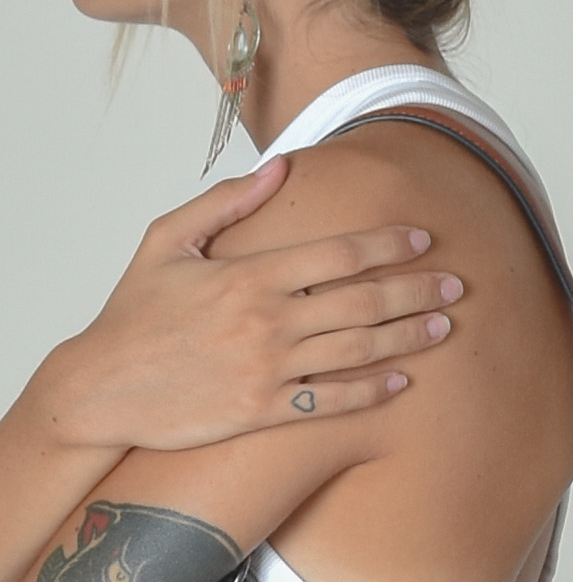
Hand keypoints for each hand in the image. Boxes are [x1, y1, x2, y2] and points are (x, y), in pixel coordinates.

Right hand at [35, 155, 463, 451]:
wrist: (105, 386)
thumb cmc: (135, 312)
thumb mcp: (168, 239)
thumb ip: (227, 202)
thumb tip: (280, 168)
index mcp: (249, 276)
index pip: (336, 255)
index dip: (386, 247)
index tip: (424, 242)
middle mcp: (267, 323)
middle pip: (360, 303)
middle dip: (414, 292)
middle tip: (457, 287)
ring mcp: (268, 371)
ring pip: (355, 352)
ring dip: (406, 339)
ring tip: (444, 329)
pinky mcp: (263, 412)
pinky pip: (329, 402)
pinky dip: (370, 392)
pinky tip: (402, 380)